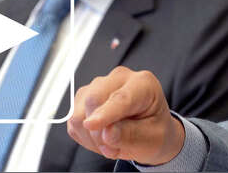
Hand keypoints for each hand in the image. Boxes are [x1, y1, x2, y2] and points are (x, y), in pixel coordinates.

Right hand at [67, 66, 185, 164]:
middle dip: (98, 132)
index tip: (92, 125)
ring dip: (92, 137)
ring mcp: (98, 86)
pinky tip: (102, 137)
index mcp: (143, 83)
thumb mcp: (151, 139)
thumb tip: (106, 133)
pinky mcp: (83, 99)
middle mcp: (119, 79)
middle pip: (94, 100)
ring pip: (79, 114)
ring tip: (112, 141)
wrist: (149, 132)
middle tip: (114, 148)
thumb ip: (130, 135)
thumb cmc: (154, 132)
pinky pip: (73, 123)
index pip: (121, 97)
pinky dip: (85, 137)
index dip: (106, 112)